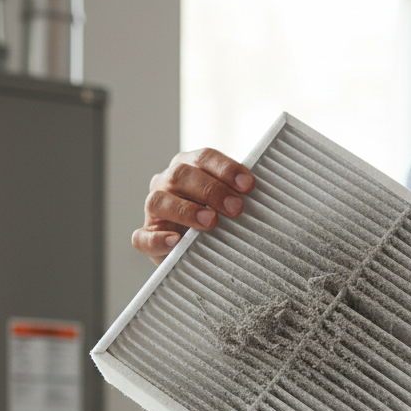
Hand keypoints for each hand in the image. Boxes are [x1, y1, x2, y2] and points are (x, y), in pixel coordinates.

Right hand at [132, 148, 255, 264]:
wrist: (196, 252)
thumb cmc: (218, 221)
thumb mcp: (229, 203)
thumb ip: (239, 195)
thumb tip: (266, 197)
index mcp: (188, 167)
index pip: (204, 158)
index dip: (226, 168)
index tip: (249, 185)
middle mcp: (167, 182)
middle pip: (182, 175)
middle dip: (212, 190)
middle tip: (236, 209)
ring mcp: (153, 209)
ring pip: (159, 200)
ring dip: (186, 210)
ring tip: (211, 221)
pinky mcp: (146, 236)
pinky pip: (143, 237)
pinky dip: (158, 239)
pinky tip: (176, 241)